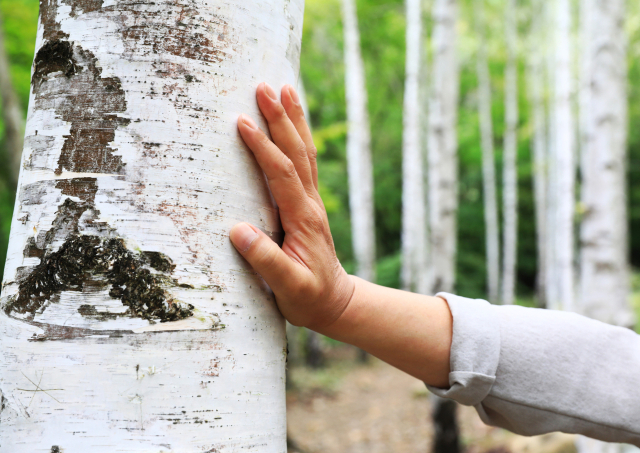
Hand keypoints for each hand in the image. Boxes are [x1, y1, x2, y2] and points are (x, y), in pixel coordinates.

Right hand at [231, 83, 354, 330]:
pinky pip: (306, 163)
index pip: (281, 174)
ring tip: (284, 89)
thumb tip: (238, 230)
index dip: (263, 147)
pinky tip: (292, 123)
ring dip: (294, 120)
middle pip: (297, 153)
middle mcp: (310, 204)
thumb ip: (266, 260)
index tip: (242, 122)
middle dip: (281, 118)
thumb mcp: (289, 287)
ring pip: (305, 153)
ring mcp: (312, 202)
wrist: (336, 303)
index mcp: (303, 219)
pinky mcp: (309, 205)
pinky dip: (299, 137)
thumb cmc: (309, 298)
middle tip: (264, 86)